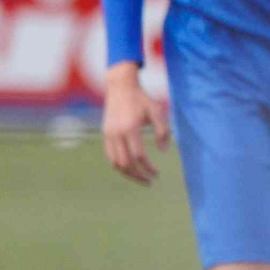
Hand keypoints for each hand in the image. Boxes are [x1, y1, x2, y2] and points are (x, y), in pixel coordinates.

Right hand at [101, 62, 169, 184]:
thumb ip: (162, 131)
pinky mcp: (105, 134)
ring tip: (140, 178)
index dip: (148, 168)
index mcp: (130, 128)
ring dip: (128, 173)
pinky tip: (130, 168)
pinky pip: (110, 155)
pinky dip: (119, 165)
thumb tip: (163, 151)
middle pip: (125, 163)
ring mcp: (108, 134)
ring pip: (115, 162)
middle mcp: (116, 133)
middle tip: (150, 182)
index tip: (157, 174)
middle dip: (138, 175)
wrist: (120, 87)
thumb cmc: (142, 99)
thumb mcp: (157, 111)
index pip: (138, 156)